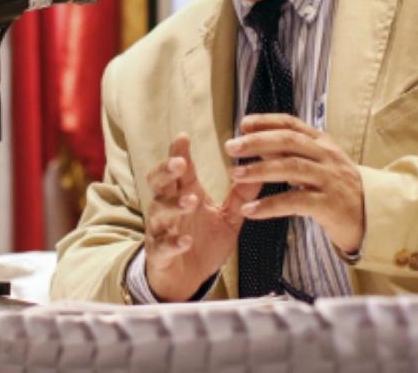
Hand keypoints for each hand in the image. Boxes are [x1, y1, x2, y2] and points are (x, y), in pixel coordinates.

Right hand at [144, 133, 257, 300]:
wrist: (187, 279)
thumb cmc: (203, 242)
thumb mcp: (227, 218)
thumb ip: (240, 196)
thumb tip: (258, 172)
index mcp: (185, 194)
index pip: (179, 169)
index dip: (178, 152)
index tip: (183, 137)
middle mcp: (169, 207)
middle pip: (159, 182)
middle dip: (166, 171)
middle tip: (179, 163)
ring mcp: (161, 229)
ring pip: (159, 211)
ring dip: (174, 204)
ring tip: (191, 200)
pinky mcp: (160, 253)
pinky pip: (163, 245)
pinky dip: (173, 242)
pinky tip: (185, 241)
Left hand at [224, 113, 364, 253]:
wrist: (373, 216)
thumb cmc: (338, 188)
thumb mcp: (320, 163)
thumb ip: (293, 152)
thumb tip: (257, 144)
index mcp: (322, 143)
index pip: (292, 124)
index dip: (266, 121)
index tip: (243, 124)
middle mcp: (327, 157)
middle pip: (289, 141)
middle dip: (257, 142)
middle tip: (231, 147)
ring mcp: (330, 180)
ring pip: (291, 168)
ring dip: (259, 171)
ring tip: (235, 175)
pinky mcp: (330, 205)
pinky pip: (295, 202)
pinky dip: (270, 206)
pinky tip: (250, 210)